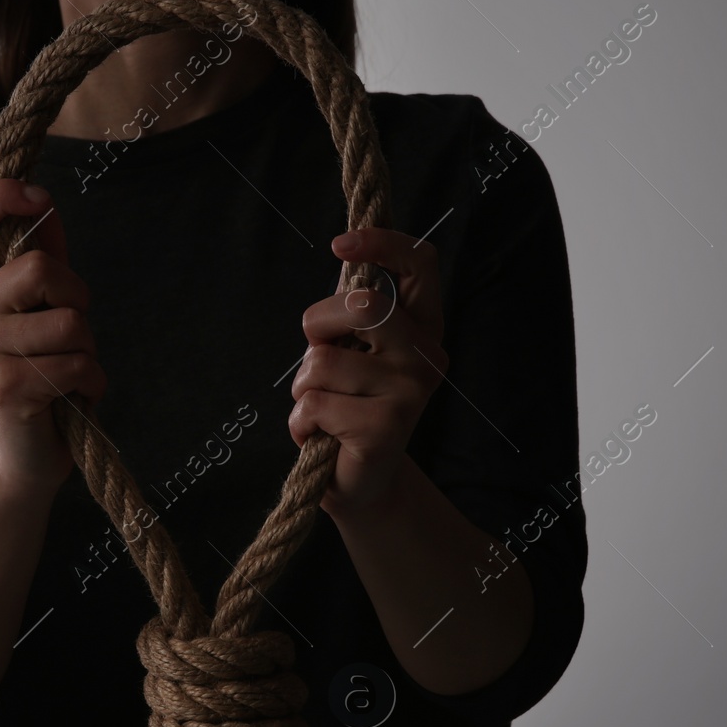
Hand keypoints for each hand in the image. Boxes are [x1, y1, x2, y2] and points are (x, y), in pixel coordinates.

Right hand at [0, 179, 105, 490]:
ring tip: (70, 369)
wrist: (29, 455)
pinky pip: (77, 365)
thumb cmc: (43, 373)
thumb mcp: (43, 311)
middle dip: (78, 297)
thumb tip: (44, 205)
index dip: (1, 194)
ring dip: (89, 348)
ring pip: (69, 322)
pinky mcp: (7, 389)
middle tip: (73, 331)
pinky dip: (91, 382)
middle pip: (39, 268)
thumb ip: (43, 259)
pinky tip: (72, 397)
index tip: (38, 201)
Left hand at [288, 228, 449, 515]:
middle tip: (317, 359)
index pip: (419, 264)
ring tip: (323, 410)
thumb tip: (346, 252)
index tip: (339, 244)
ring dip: (303, 388)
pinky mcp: (386, 426)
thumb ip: (353, 312)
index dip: (380, 243)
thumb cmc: (348, 408)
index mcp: (422, 327)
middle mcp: (426, 355)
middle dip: (317, 326)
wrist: (360, 484)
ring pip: (324, 359)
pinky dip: (301, 422)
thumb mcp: (351, 352)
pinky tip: (322, 437)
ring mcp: (410, 391)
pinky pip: (314, 402)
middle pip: (361, 305)